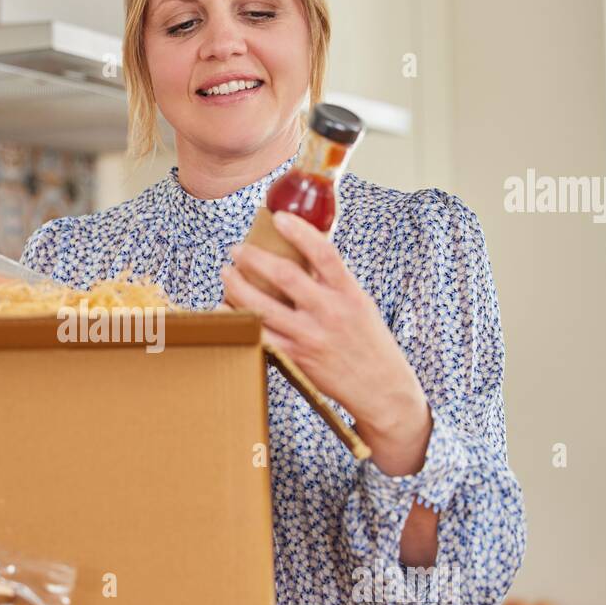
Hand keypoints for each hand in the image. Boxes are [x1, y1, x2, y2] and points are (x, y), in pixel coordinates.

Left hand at [221, 211, 431, 475]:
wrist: (381, 388)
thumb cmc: (368, 342)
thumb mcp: (359, 303)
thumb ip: (333, 281)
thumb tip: (307, 250)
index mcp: (348, 293)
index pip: (324, 253)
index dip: (300, 231)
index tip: (279, 217)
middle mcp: (329, 312)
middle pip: (285, 276)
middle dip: (254, 259)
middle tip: (236, 251)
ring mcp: (311, 336)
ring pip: (264, 307)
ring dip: (237, 288)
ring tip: (226, 275)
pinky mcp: (296, 358)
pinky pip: (260, 336)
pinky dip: (239, 322)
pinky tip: (224, 312)